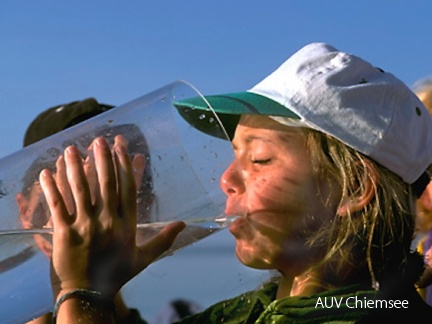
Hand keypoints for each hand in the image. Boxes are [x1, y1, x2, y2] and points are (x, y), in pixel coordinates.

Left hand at [40, 136, 184, 299]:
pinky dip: (51, 188)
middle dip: (102, 159)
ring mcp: (85, 226)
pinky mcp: (64, 233)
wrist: (89, 294)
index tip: (121, 147)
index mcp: (126, 225)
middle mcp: (107, 221)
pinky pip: (57, 206)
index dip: (124, 165)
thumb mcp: (144, 258)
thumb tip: (183, 224)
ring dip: (76, 167)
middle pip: (105, 183)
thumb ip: (164, 240)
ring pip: (81, 190)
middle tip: (99, 140)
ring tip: (72, 148)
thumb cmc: (116, 275)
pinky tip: (47, 173)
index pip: (127, 189)